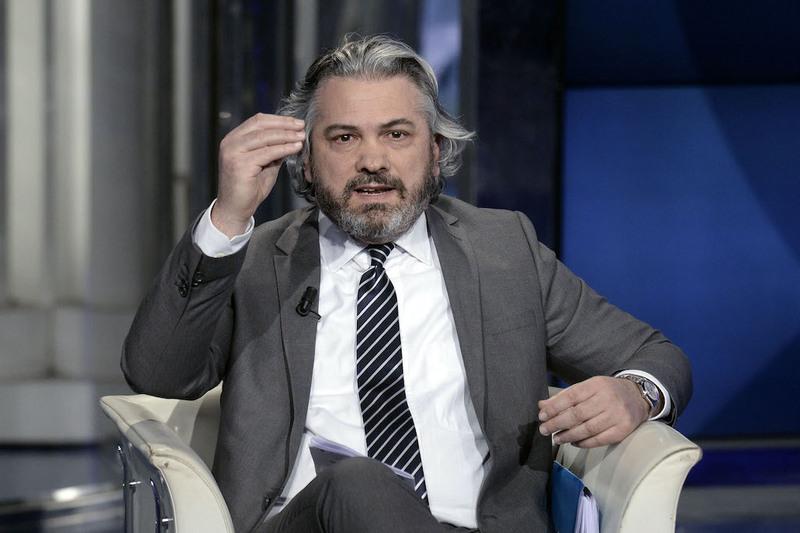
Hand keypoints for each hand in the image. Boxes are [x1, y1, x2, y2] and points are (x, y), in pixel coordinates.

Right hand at [213, 113, 304, 236]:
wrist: (236, 209)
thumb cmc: (250, 187)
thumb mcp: (265, 164)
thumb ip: (274, 150)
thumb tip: (292, 137)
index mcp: (234, 139)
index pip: (257, 121)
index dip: (279, 120)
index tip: (296, 123)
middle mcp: (230, 142)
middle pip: (261, 125)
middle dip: (284, 125)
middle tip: (302, 126)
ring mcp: (233, 152)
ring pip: (265, 137)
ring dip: (286, 135)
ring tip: (302, 136)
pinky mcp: (240, 164)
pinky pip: (267, 152)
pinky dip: (284, 148)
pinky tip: (295, 148)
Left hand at [537, 376, 649, 447]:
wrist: (638, 396)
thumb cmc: (607, 392)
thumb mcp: (588, 387)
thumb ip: (565, 396)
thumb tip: (542, 406)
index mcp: (596, 385)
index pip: (571, 396)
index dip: (554, 407)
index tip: (542, 416)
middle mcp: (607, 399)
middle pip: (578, 414)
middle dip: (557, 423)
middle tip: (544, 430)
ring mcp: (617, 415)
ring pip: (587, 428)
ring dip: (568, 435)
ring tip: (556, 438)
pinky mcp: (623, 429)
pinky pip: (600, 439)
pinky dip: (584, 443)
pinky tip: (573, 442)